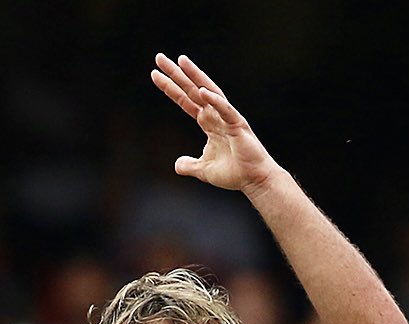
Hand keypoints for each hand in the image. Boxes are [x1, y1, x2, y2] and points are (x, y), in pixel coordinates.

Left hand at [151, 53, 277, 193]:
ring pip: (208, 91)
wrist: (254, 180)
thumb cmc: (234, 173)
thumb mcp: (204, 170)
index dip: (170, 88)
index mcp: (208, 122)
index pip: (185, 100)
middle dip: (176, 74)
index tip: (154, 74)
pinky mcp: (238, 125)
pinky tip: (202, 91)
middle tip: (159, 58)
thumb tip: (177, 165)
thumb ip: (190, 165)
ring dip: (195, 75)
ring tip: (181, 61)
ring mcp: (227, 117)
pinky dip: (214, 100)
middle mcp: (216, 115)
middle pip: (192, 90)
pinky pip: (225, 110)